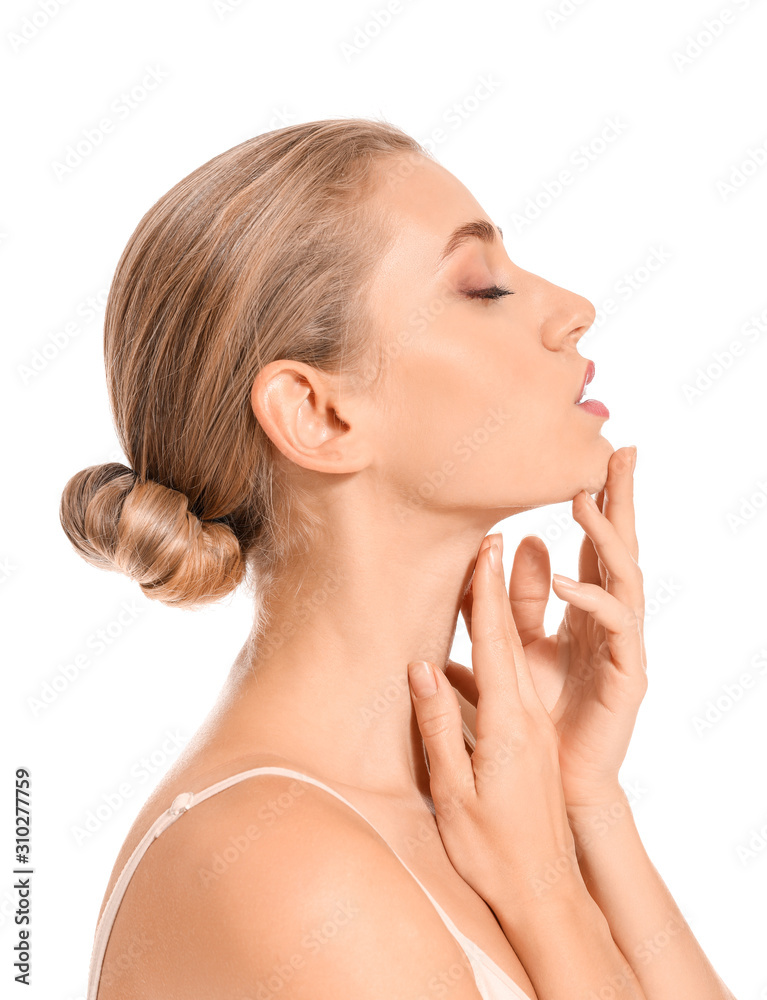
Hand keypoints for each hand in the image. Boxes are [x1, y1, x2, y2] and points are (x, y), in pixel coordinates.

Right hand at [406, 535, 583, 916]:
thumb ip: (439, 726)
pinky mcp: (531, 745)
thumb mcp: (455, 792)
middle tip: (488, 541)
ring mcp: (533, 731)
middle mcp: (527, 718)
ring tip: (484, 581)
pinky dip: (497, 657)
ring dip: (501, 617)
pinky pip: (512, 686)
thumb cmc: (492, 850)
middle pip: (510, 639)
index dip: (489, 592)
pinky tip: (473, 656)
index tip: (487, 546)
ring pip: (513, 660)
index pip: (497, 642)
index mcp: (509, 724)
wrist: (543, 892)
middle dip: (497, 588)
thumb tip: (421, 666)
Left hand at [446, 446, 647, 811]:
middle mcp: (610, 622)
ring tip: (586, 502)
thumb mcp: (518, 647)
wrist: (556, 783)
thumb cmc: (539, 717)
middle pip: (619, 550)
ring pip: (625, 579)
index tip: (587, 460)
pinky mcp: (628, 675)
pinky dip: (593, 600)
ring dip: (606, 538)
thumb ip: (515, 602)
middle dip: (621, 502)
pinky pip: (616, 628)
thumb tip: (517, 544)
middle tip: (623, 453)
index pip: (592, 548)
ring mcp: (622, 647)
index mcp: (585, 612)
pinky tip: (567, 583)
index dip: (593, 505)